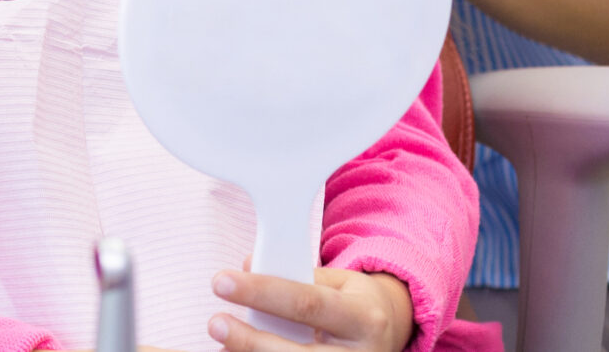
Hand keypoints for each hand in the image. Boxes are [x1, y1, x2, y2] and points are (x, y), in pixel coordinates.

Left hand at [209, 264, 413, 351]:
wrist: (392, 335)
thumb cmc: (357, 305)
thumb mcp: (339, 282)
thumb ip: (296, 274)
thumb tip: (247, 265)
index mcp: (363, 317)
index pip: (306, 303)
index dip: (262, 292)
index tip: (222, 282)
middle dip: (251, 340)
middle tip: (215, 323)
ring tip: (222, 345)